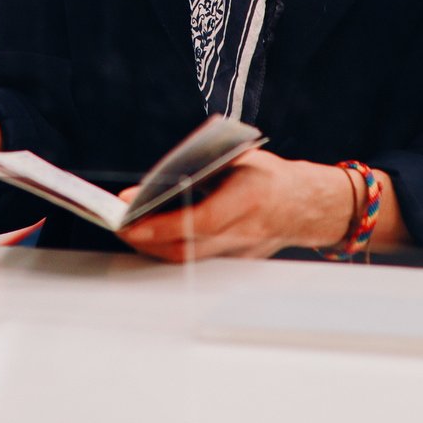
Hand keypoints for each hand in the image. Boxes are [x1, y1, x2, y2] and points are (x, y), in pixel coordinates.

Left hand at [114, 149, 353, 261]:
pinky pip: (196, 260)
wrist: (305, 206)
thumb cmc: (268, 176)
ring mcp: (240, 253)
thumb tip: (160, 180)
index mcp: (249, 199)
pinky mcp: (234, 263)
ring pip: (188, 259)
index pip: (201, 219)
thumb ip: (206, 166)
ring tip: (127, 230)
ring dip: (153, 247)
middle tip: (118, 225)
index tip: (131, 217)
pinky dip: (170, 250)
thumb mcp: (240, 158)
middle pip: (187, 247)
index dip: (164, 223)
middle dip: (147, 239)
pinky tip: (151, 238)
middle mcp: (245, 232)